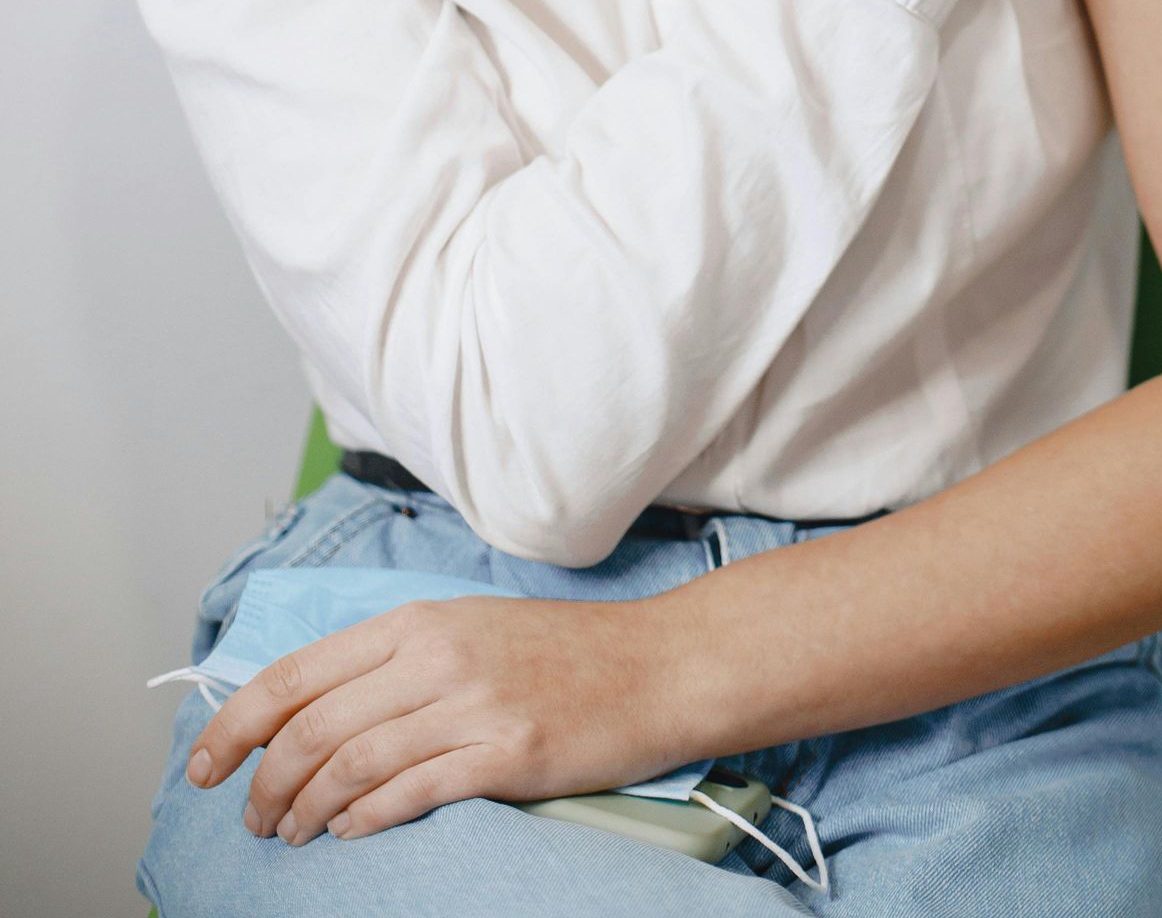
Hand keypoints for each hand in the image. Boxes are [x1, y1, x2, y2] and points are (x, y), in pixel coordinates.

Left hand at [183, 593, 683, 845]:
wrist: (656, 664)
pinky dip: (365, 820)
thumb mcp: (470, 631)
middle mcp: (436, 656)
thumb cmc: (564, 653)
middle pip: (313, 726)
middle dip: (264, 782)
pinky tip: (350, 835)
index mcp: (419, 622)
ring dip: (306, 811)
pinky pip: (410, 792)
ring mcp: (472, 704)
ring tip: (292, 837)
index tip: (206, 764)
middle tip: (252, 819)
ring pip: (351, 764)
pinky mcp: (506, 753)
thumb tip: (314, 709)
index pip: (299, 672)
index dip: (237, 722)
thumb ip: (397, 662)